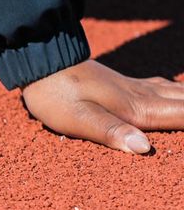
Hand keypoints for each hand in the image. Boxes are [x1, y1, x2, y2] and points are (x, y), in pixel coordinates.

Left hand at [21, 60, 183, 153]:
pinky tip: (180, 93)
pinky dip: (183, 94)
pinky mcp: (125, 86)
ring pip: (181, 94)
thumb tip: (143, 149)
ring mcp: (136, 88)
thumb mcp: (75, 118)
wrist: (39, 60)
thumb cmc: (54, 93)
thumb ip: (109, 132)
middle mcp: (144, 97)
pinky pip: (167, 89)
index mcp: (137, 109)